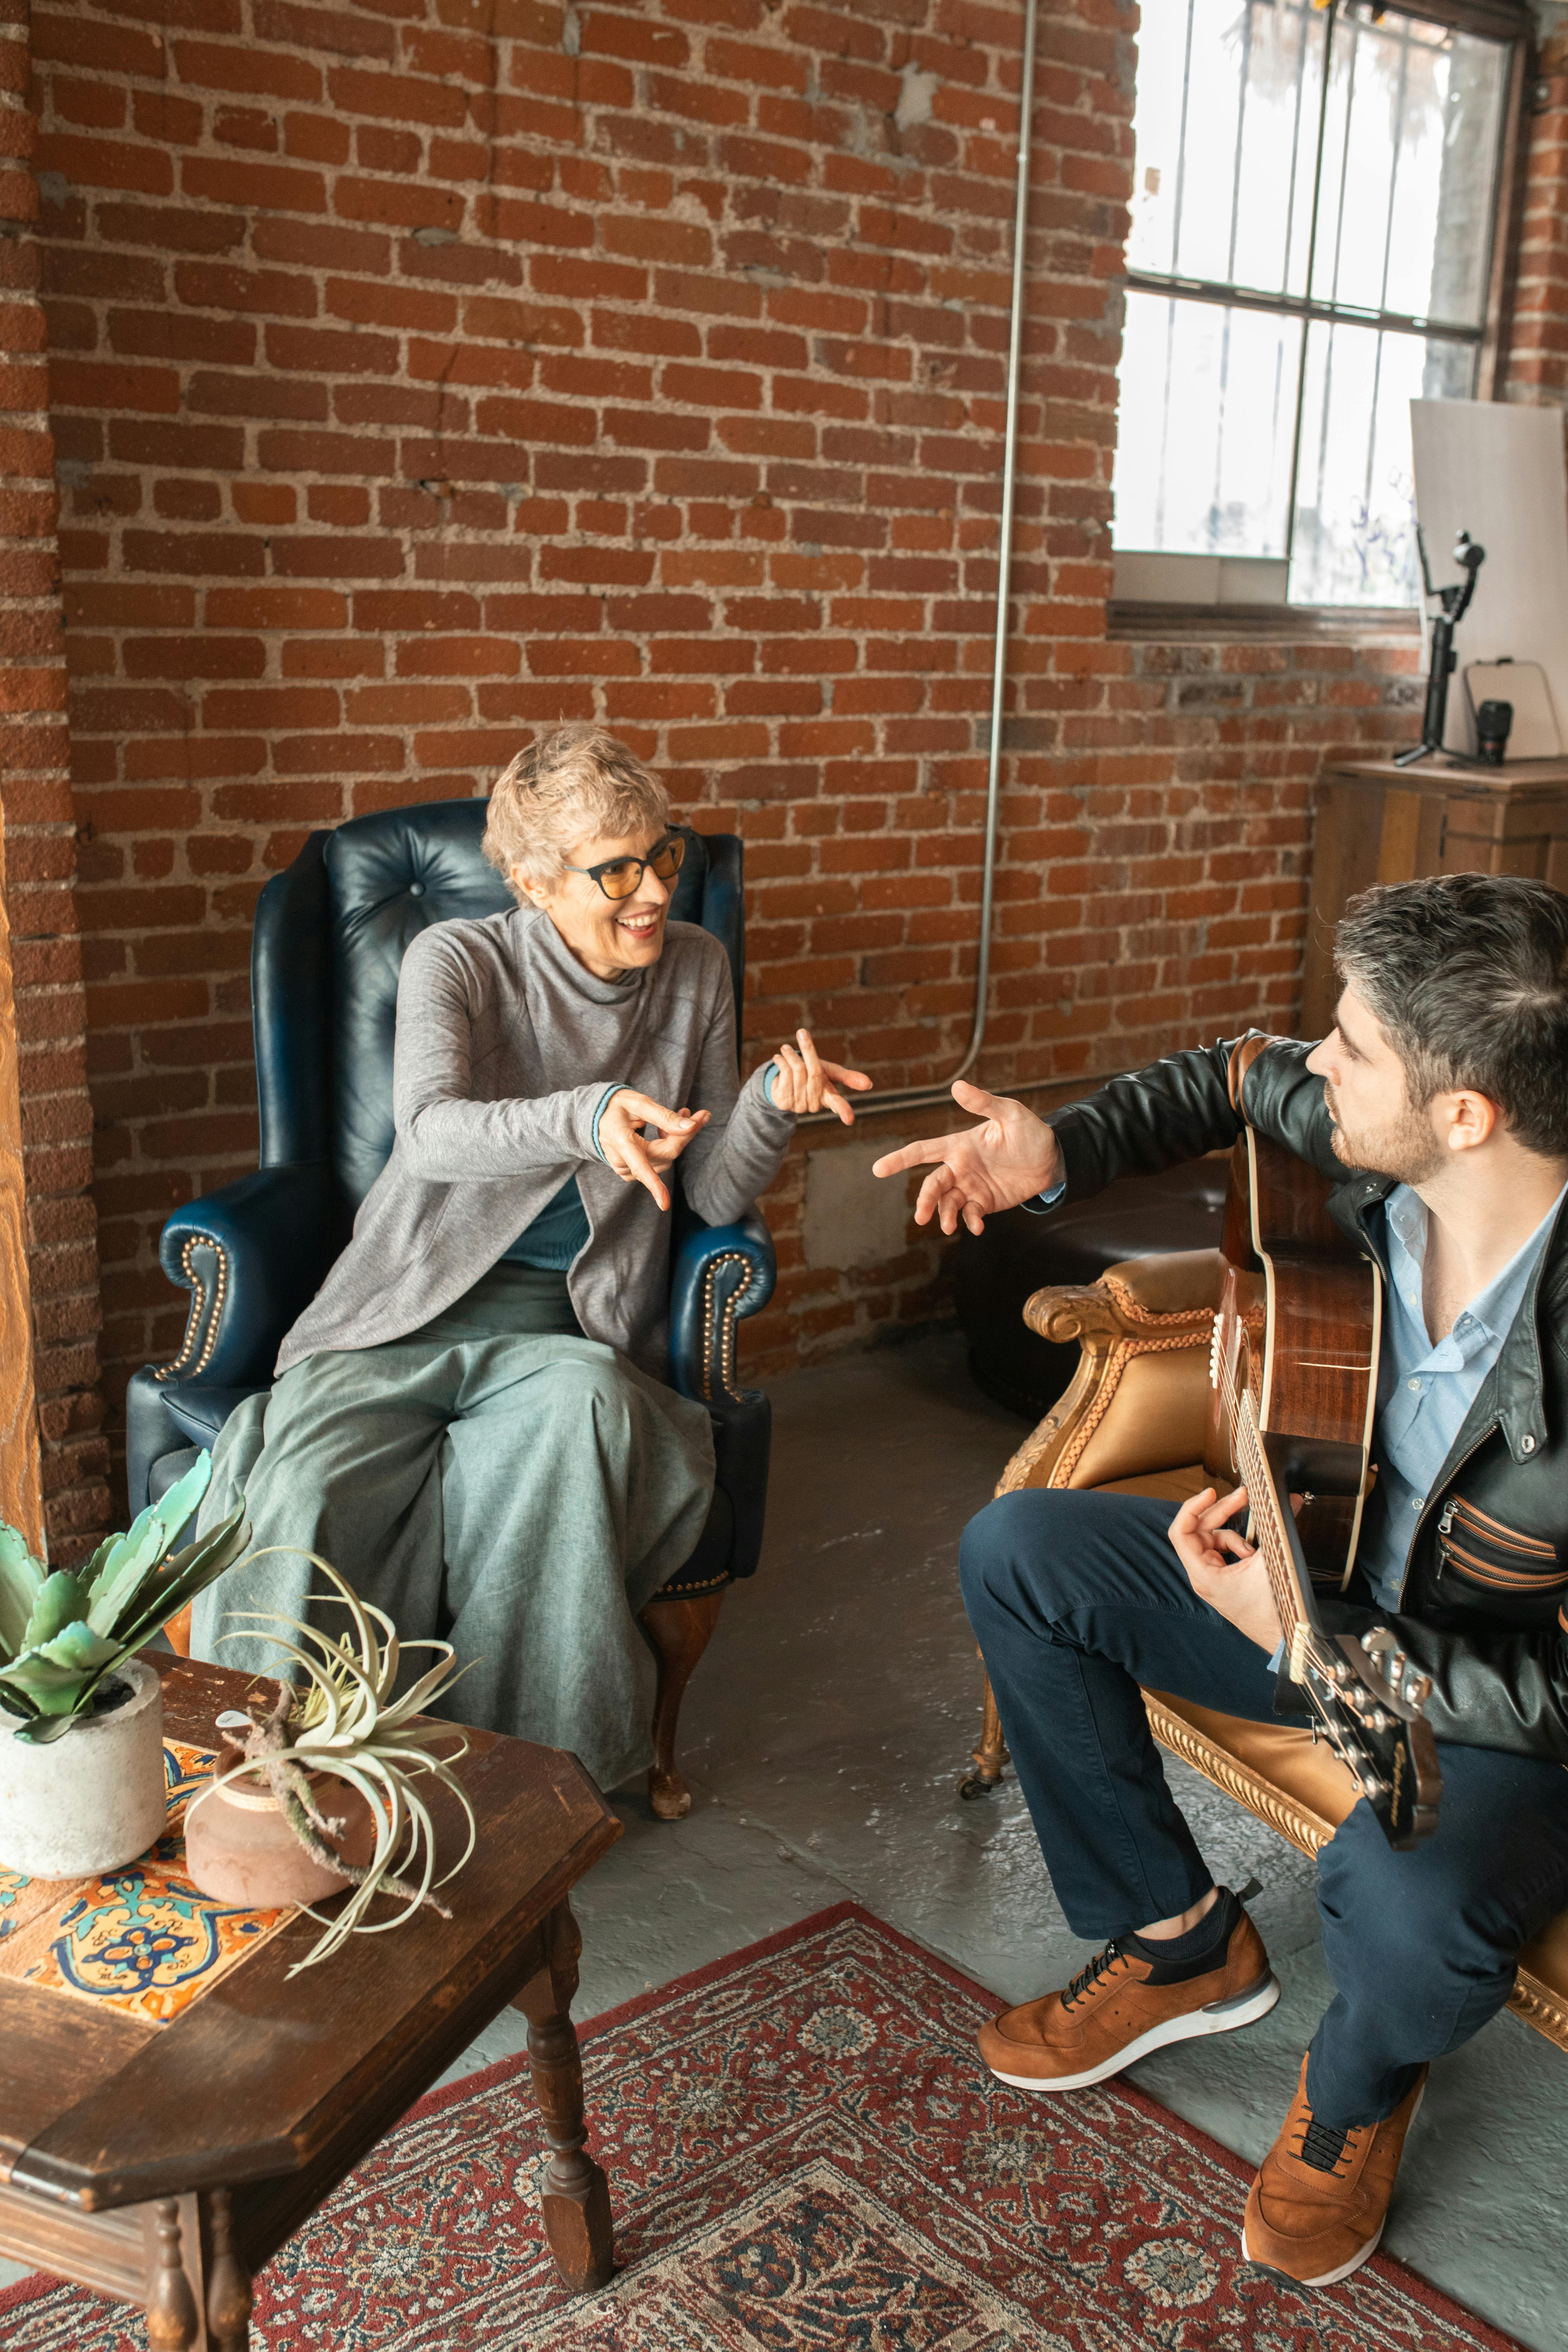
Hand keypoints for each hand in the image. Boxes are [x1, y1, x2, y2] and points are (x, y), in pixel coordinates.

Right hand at [598, 1091, 709, 1212]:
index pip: (641, 1167)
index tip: (665, 1204)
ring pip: (665, 1160)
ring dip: (678, 1140)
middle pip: (665, 1155)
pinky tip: (665, 1132)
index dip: (654, 1186)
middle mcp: (621, 1160)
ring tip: (680, 1116)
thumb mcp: (638, 1103)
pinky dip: (668, 1148)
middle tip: (700, 1115)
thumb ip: (664, 1116)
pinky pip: (659, 1163)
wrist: (595, 1116)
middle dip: (685, 1136)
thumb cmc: (616, 1106)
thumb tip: (691, 1127)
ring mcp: (625, 1169)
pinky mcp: (631, 1172)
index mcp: (620, 1142)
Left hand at [768, 1029, 872, 1124]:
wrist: (785, 1081)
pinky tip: (779, 1059)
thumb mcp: (831, 1073)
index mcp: (829, 1097)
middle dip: (807, 1050)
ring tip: (786, 1049)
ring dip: (791, 1055)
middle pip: (814, 1072)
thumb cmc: (813, 1075)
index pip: (838, 1104)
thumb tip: (869, 1084)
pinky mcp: (783, 1102)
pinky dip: (781, 1061)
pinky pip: (785, 1074)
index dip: (844, 1110)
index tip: (849, 1120)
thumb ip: (848, 1077)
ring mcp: (798, 1105)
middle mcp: (815, 1104)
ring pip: (797, 1071)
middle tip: (801, 1033)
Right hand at [869, 1080, 1060, 1234]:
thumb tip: (957, 1086)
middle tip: (921, 1216)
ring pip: (947, 1203)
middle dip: (924, 1200)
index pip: (922, 1151)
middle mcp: (960, 1168)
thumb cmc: (1029, 1131)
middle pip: (932, 1185)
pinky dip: (970, 1222)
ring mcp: (971, 1187)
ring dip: (944, 1215)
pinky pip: (970, 1214)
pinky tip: (978, 1227)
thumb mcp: (1009, 1113)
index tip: (878, 1169)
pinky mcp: (985, 1202)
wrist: (1052, 1158)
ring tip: (948, 1227)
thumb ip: (983, 1103)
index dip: (899, 1159)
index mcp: (959, 1146)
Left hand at [1168, 1484, 1282, 1655]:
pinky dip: (1239, 1546)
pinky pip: (1224, 1552)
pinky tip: (1254, 1553)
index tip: (1211, 1492)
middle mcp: (1202, 1575)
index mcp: (1203, 1574)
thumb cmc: (1273, 1610)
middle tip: (1243, 1496)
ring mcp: (1211, 1577)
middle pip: (1201, 1530)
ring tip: (1254, 1544)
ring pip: (1214, 1540)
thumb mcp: (1272, 1563)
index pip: (1181, 1533)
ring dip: (1234, 1534)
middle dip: (1223, 1511)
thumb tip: (1290, 1501)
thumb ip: (1276, 1528)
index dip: (1193, 1508)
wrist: (1284, 1638)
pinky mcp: (1223, 1578)